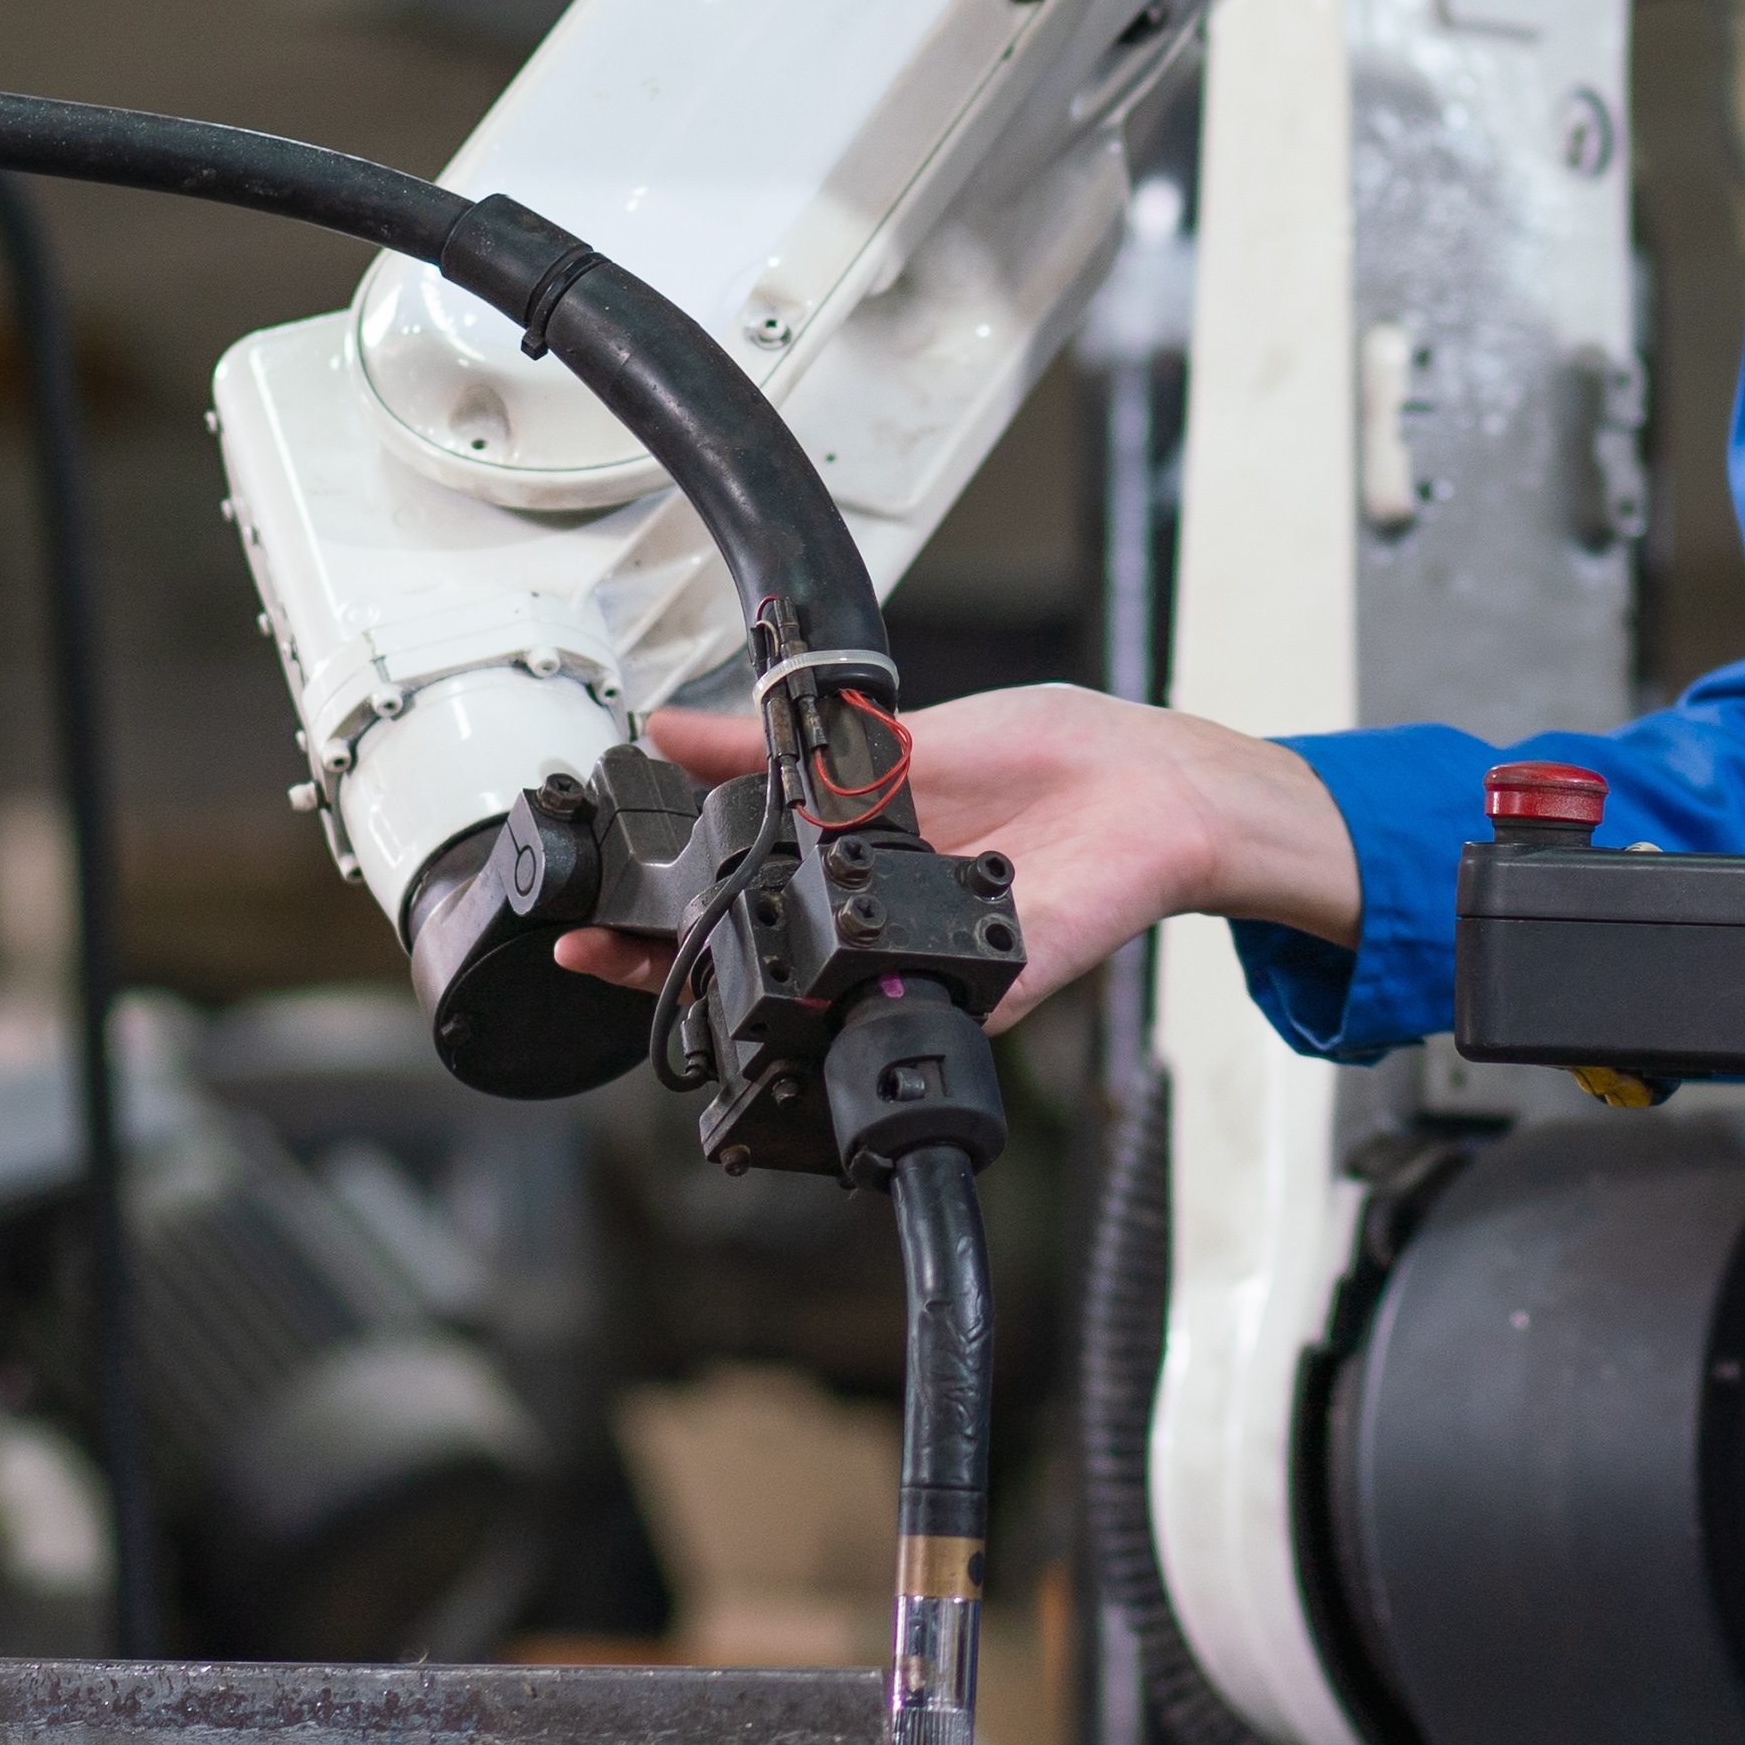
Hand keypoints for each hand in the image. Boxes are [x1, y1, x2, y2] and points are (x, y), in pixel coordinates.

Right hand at [563, 683, 1361, 1033]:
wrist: (1153, 788)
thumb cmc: (1047, 758)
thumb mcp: (887, 735)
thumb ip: (780, 744)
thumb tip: (672, 728)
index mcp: (845, 859)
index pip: (733, 893)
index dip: (657, 905)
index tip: (590, 909)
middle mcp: (871, 923)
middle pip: (751, 964)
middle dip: (665, 964)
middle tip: (599, 945)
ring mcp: (917, 962)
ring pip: (809, 1007)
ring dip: (739, 997)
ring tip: (665, 964)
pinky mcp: (978, 986)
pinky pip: (907, 1016)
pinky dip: (858, 1008)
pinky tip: (795, 994)